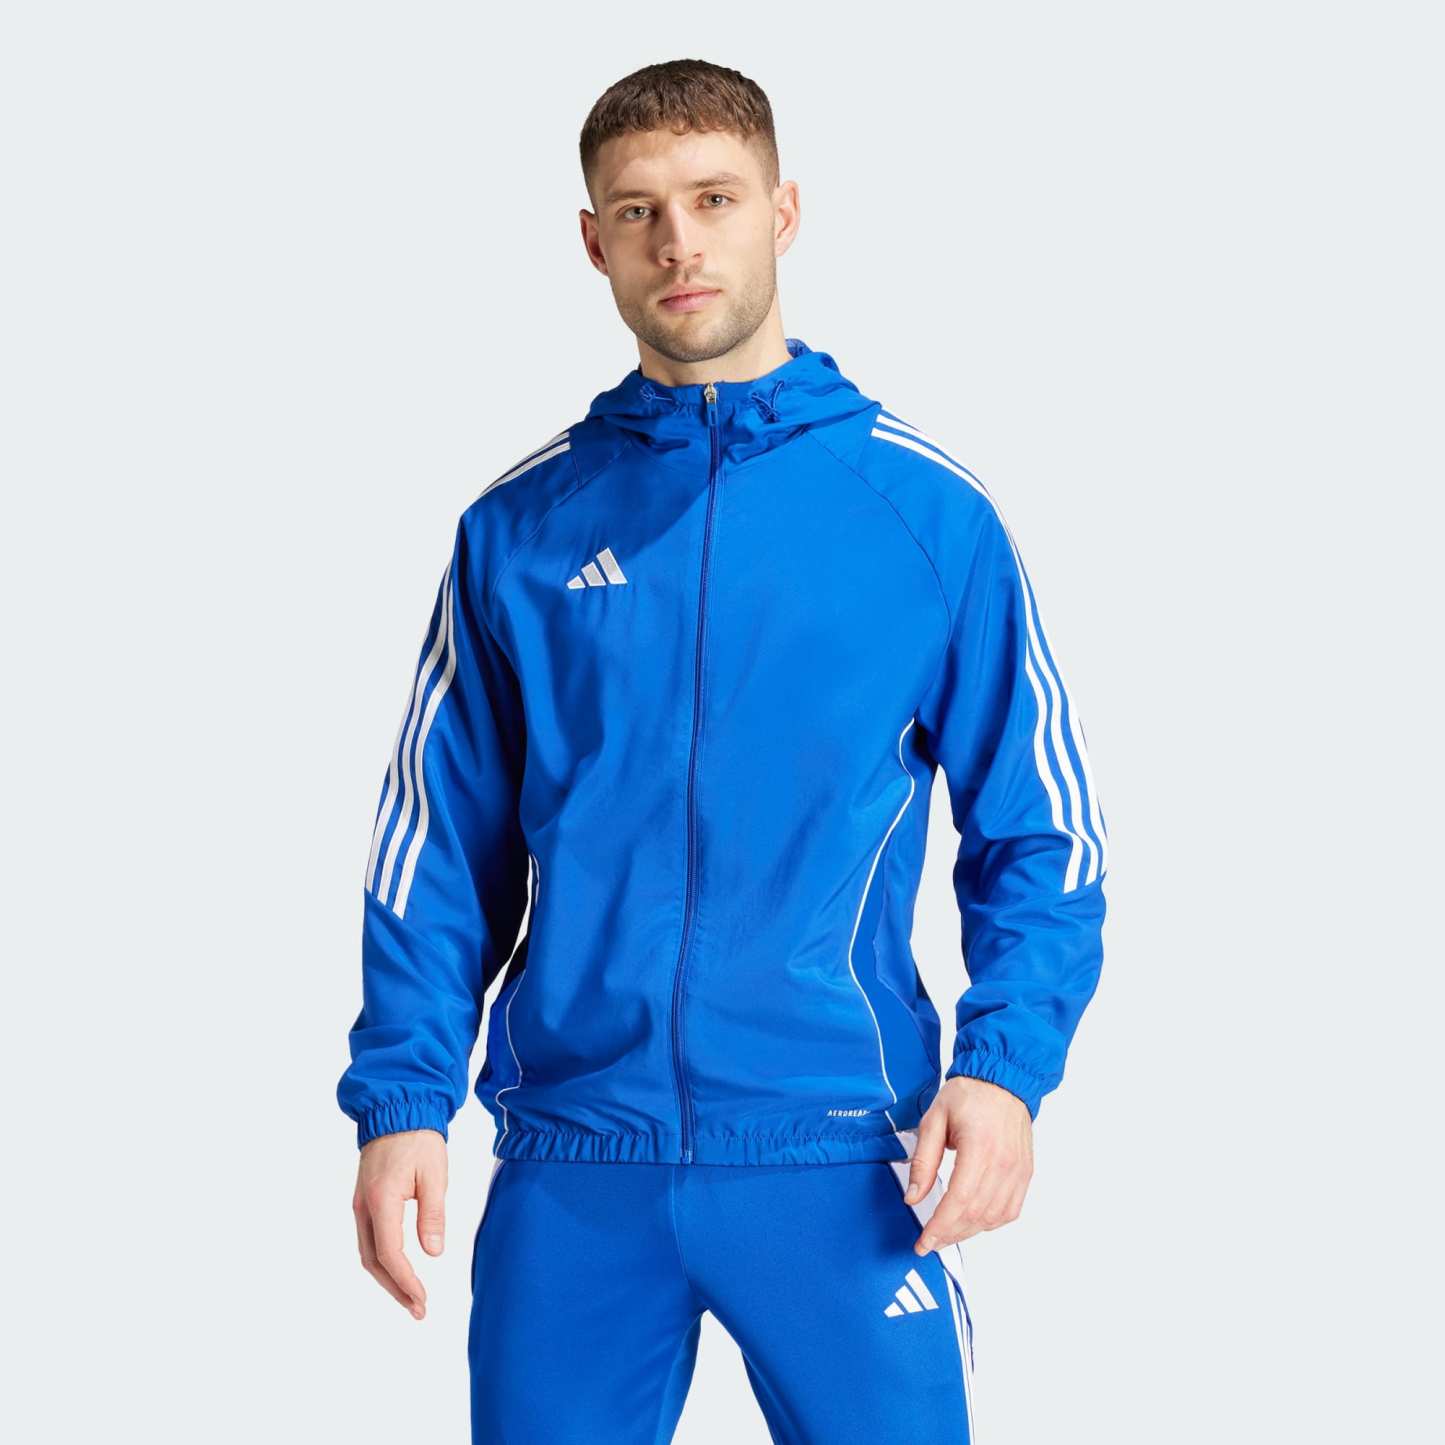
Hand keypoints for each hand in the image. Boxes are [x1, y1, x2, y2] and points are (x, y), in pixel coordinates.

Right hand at [352, 1128, 447, 1318]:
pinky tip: (400, 1270)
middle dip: (395, 1288)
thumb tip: (433, 1253)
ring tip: (411, 1297)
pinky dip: (383, 1260)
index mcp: (381, 1200)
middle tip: (418, 1309)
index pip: (390, 1254)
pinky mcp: (364, 1200)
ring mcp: (360, 1203)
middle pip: (373, 1260)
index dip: (406, 1281)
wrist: (397, 1109)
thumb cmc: (419, 1138)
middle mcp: (364, 1206)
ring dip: (387, 1278)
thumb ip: (432, 1214)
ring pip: (368, 1252)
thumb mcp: (434, 1174)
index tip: (423, 1299)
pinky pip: (369, 1238)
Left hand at [904, 1076, 1033, 1254]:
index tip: (923, 1243)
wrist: (1002, 1080)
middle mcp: (1003, 1163)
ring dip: (968, 1232)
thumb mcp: (934, 1120)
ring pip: (993, 1217)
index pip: (958, 1200)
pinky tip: (972, 1222)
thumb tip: (913, 1196)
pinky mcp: (1025, 1174)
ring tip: (946, 1234)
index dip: (939, 1227)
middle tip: (929, 1243)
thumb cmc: (968, 1095)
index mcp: (979, 1147)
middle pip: (975, 1214)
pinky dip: (990, 1223)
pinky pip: (1010, 1210)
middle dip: (949, 1235)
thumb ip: (923, 1160)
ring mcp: (1018, 1171)